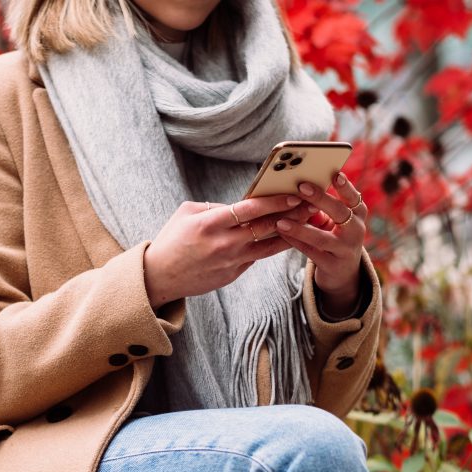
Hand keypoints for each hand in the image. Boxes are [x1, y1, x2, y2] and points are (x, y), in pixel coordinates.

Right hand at [143, 195, 315, 307]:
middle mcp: (223, 244)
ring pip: (269, 247)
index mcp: (210, 224)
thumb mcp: (186, 213)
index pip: (250, 209)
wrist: (160, 277)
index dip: (274, 201)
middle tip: (311, 204)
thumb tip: (240, 204)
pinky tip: (287, 237)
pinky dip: (273, 247)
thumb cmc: (172, 239)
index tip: (294, 193)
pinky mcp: (232, 275)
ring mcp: (230, 262)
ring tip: (308, 221)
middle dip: (291, 214)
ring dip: (290, 233)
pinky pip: (256, 257)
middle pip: (265, 228)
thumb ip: (214, 206)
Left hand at [273, 172, 367, 317]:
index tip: (334, 174)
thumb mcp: (332, 220)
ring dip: (299, 228)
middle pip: (339, 213)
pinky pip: (311, 252)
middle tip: (301, 187)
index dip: (345, 187)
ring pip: (321, 238)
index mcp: (358, 214)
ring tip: (281, 221)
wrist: (342, 271)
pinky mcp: (332, 265)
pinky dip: (295, 242)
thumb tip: (297, 188)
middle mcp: (356, 231)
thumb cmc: (333, 236)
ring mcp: (345, 249)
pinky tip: (281, 233)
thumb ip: (320, 207)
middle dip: (320, 199)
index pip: (354, 197)